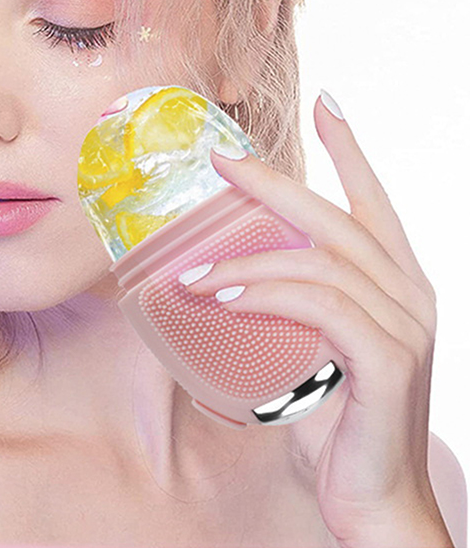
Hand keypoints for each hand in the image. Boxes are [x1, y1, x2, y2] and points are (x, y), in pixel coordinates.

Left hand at [183, 91, 452, 547]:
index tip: (328, 102)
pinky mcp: (388, 362)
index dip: (351, 149)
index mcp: (393, 282)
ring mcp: (404, 325)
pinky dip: (268, 296)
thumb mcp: (308, 349)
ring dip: (247, 262)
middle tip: (222, 160)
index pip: (372, 201)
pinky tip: (225, 300)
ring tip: (194, 273)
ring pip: (318, 263)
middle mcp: (407, 292)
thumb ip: (284, 309)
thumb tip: (220, 278)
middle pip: (335, 218)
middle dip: (274, 184)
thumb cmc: (336, 420)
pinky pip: (320, 307)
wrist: (372, 498)